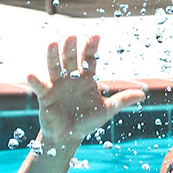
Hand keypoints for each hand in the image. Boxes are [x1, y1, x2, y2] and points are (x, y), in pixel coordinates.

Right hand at [27, 35, 143, 149]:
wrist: (68, 136)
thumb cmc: (87, 120)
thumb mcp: (106, 111)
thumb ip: (121, 101)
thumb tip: (143, 94)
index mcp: (86, 78)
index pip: (89, 59)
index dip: (92, 47)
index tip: (96, 36)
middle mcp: (70, 77)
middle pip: (71, 59)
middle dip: (71, 47)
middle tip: (72, 36)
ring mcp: (57, 85)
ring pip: (54, 66)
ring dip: (52, 55)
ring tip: (52, 43)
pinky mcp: (45, 95)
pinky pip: (39, 86)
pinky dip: (34, 80)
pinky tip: (30, 75)